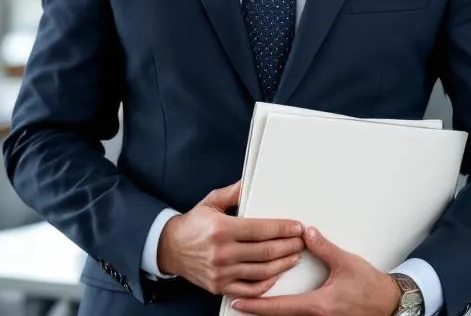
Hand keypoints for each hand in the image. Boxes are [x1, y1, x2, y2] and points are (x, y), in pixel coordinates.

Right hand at [158, 180, 306, 297]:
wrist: (168, 248)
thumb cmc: (192, 224)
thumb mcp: (210, 203)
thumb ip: (233, 193)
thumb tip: (250, 182)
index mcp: (221, 229)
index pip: (261, 230)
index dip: (283, 229)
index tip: (297, 227)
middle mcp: (222, 252)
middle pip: (265, 251)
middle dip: (289, 246)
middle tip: (302, 241)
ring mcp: (221, 272)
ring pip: (261, 272)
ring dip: (282, 264)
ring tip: (295, 257)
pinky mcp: (219, 286)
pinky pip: (249, 289)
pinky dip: (265, 285)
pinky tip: (275, 276)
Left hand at [230, 226, 402, 315]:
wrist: (390, 305)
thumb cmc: (371, 288)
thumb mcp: (346, 264)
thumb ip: (325, 248)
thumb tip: (307, 232)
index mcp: (318, 305)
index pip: (280, 307)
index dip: (257, 305)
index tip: (238, 302)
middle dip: (258, 309)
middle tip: (237, 299)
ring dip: (272, 310)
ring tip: (253, 299)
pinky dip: (287, 310)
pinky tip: (279, 302)